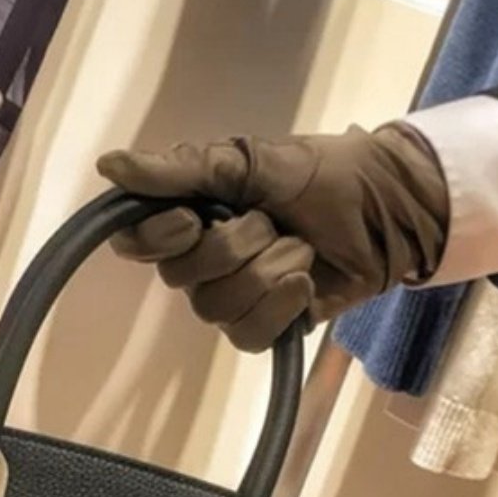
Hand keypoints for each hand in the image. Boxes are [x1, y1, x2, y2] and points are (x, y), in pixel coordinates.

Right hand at [96, 125, 448, 351]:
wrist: (387, 211)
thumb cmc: (324, 177)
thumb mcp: (253, 160)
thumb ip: (184, 169)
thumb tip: (110, 167)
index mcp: (192, 219)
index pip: (138, 244)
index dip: (159, 238)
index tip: (192, 219)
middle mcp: (203, 265)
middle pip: (184, 278)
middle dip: (236, 244)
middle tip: (274, 222)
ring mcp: (234, 300)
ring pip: (218, 308)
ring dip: (269, 271)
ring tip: (301, 249)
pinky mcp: (266, 329)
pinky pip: (248, 336)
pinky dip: (281, 307)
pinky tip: (305, 283)